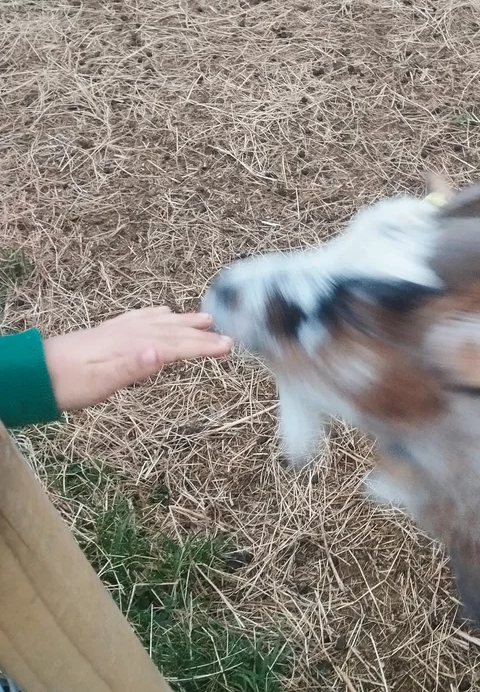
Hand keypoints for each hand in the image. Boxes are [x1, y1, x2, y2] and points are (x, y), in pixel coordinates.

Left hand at [43, 306, 232, 411]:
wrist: (33, 375)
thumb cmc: (68, 384)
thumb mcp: (101, 382)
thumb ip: (133, 368)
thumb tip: (162, 353)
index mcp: (132, 346)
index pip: (176, 346)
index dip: (204, 347)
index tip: (229, 347)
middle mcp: (129, 333)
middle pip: (173, 332)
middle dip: (202, 335)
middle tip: (229, 338)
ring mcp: (118, 330)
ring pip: (160, 322)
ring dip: (184, 321)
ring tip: (206, 318)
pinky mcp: (107, 332)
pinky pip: (140, 317)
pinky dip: (156, 314)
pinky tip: (162, 312)